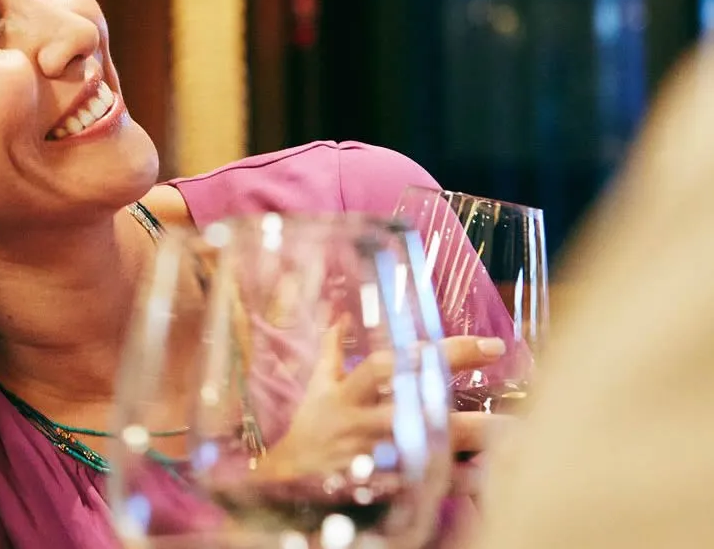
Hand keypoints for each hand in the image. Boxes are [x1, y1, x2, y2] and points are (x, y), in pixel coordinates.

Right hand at [264, 329, 506, 480]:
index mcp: (346, 396)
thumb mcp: (317, 389)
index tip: (483, 344)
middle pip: (414, 403)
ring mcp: (376, 459)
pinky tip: (491, 472)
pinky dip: (462, 479)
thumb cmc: (310, 432)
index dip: (429, 352)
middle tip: (510, 389)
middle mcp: (362, 425)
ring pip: (430, 444)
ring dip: (473, 435)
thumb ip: (332, 353)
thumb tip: (341, 316)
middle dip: (461, 387)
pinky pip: (431, 484)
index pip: (385, 366)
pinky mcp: (387, 488)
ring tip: (514, 428)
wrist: (290, 487)